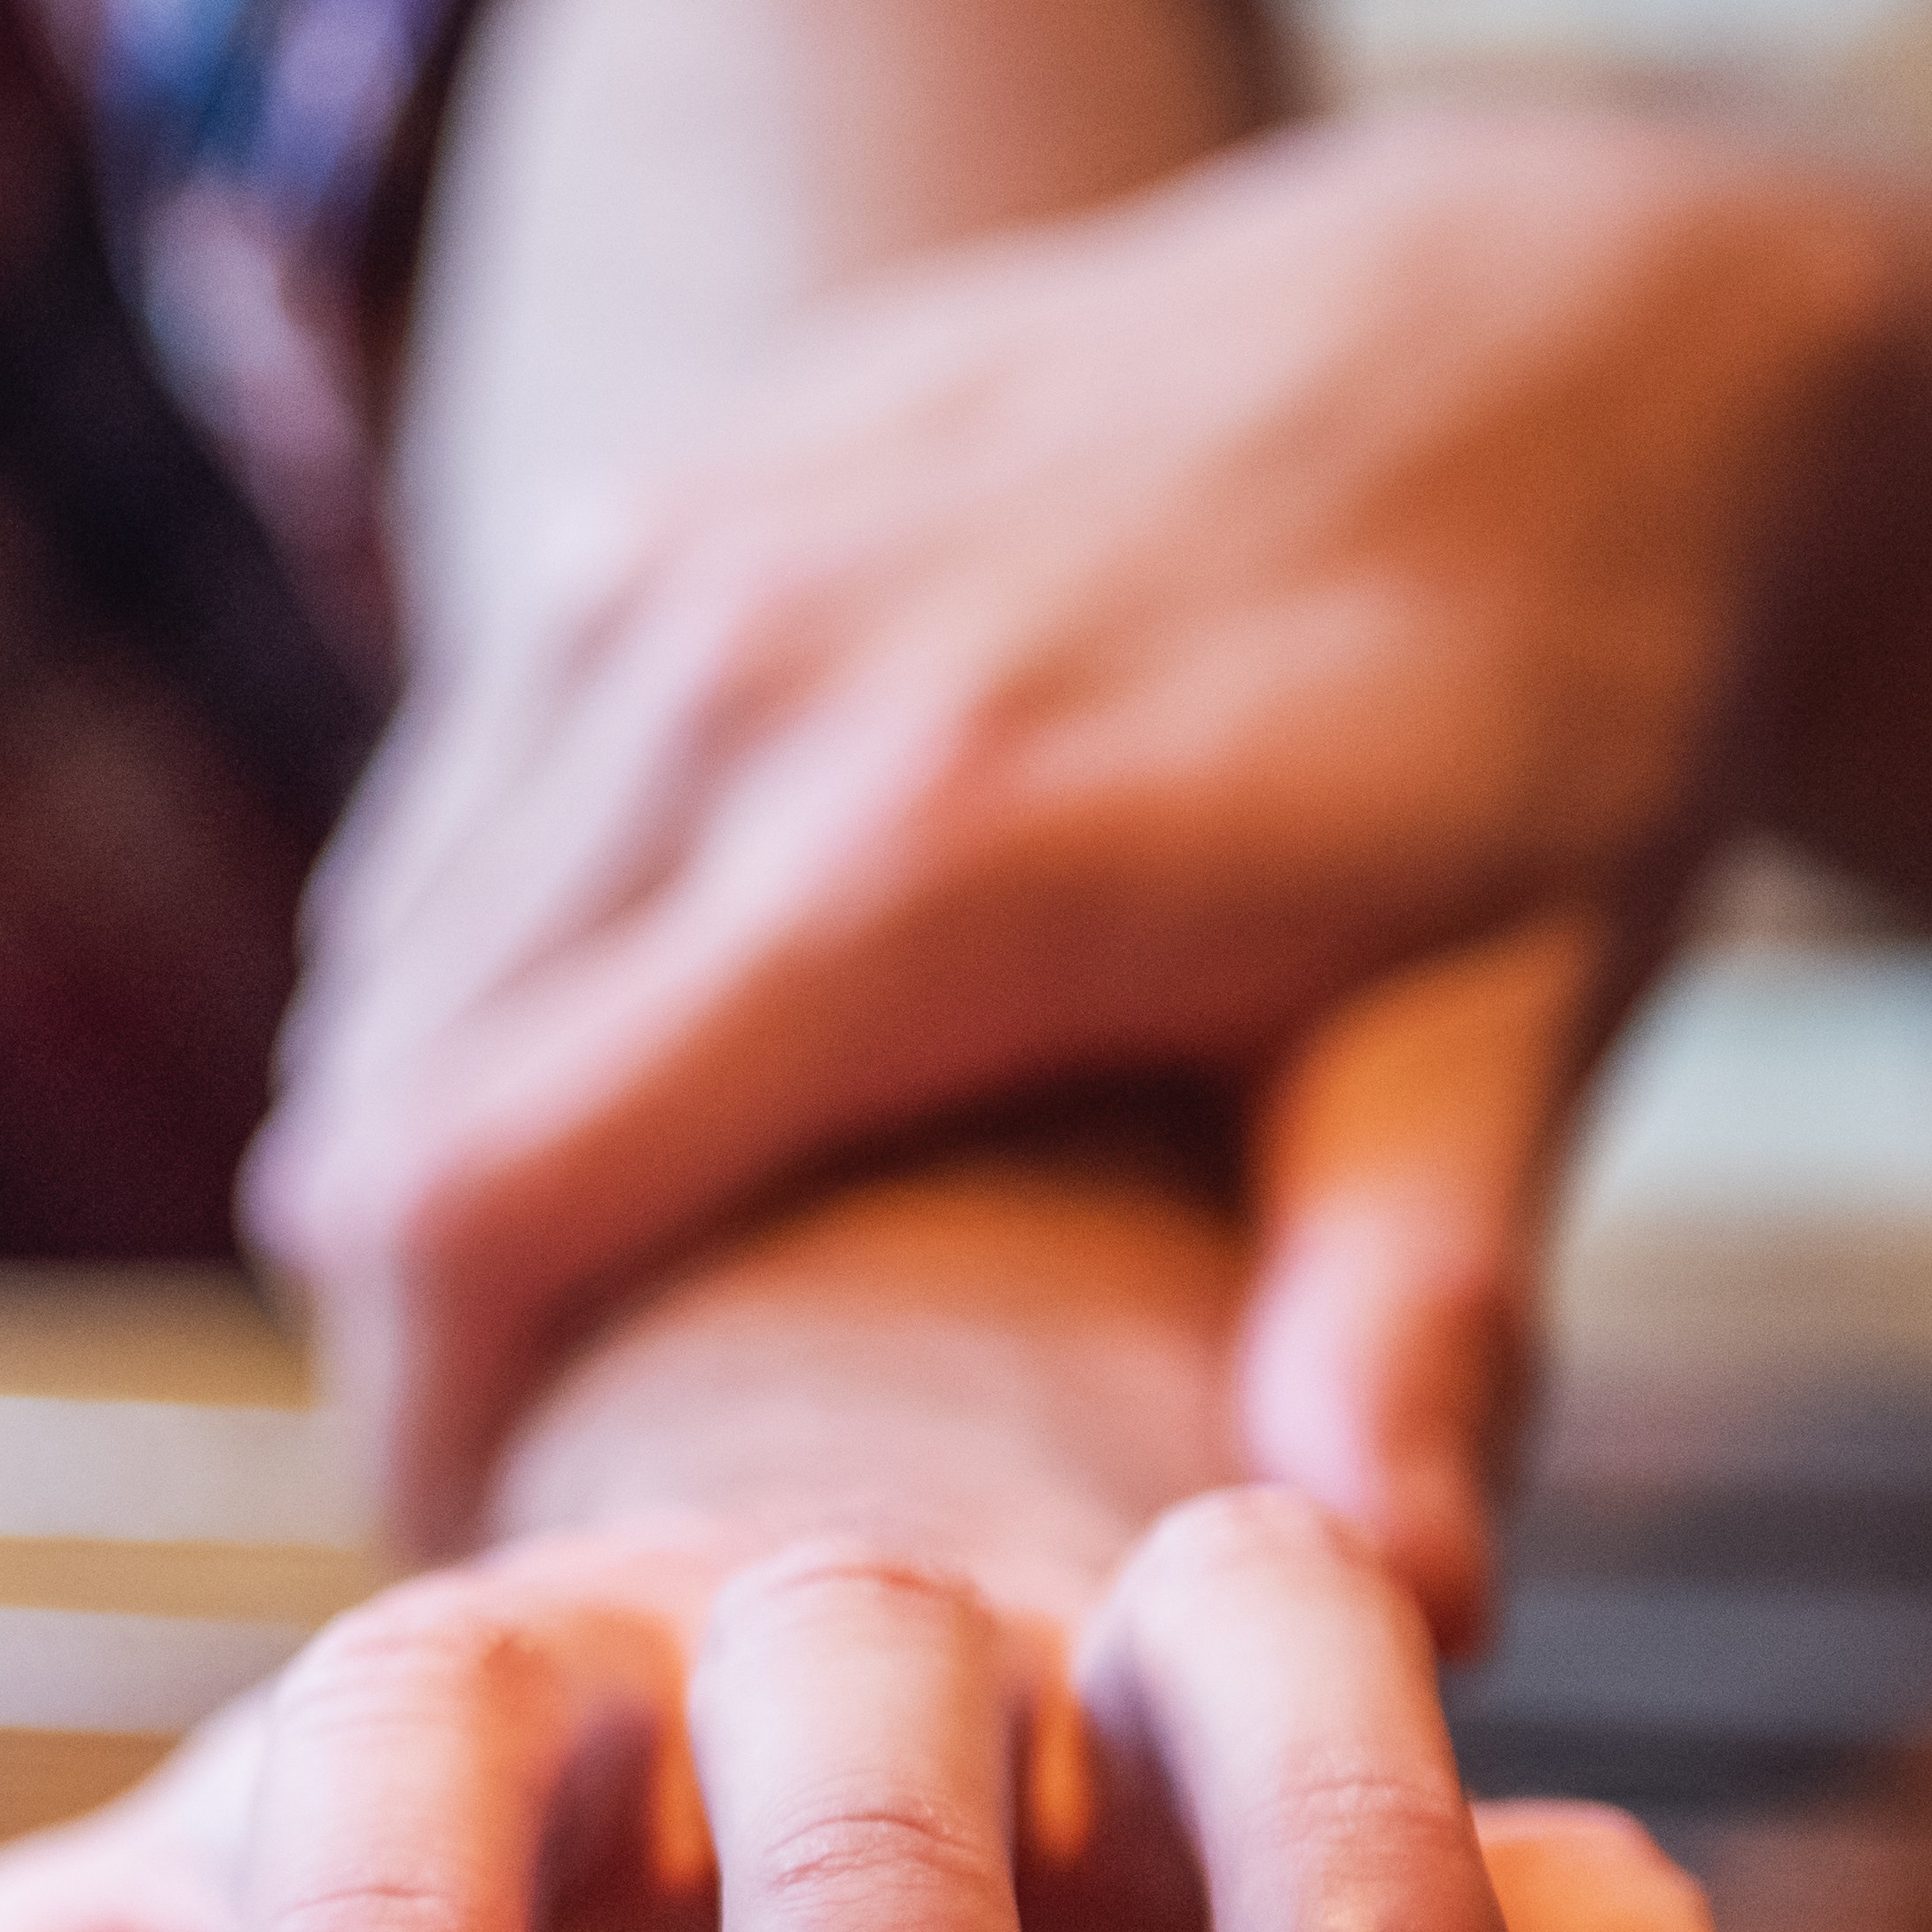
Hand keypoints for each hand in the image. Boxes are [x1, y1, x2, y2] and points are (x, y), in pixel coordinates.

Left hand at [0, 1170, 1789, 1931]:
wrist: (764, 1611)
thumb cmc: (424, 1861)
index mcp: (494, 1691)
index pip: (399, 1748)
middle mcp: (821, 1652)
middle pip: (842, 1691)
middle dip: (858, 1924)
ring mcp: (1127, 1704)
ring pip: (1262, 1671)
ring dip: (1331, 1887)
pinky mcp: (1382, 1830)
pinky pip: (1564, 1840)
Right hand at [261, 100, 1931, 1600]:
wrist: (1540, 323)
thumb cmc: (1545, 729)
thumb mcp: (1519, 1021)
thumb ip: (1412, 1308)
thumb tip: (1403, 1608)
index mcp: (921, 847)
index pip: (480, 1199)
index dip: (430, 1421)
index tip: (503, 1568)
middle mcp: (734, 673)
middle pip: (386, 1098)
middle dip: (409, 1330)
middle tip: (530, 1494)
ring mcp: (665, 556)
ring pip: (389, 955)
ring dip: (422, 1159)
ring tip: (560, 1324)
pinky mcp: (647, 496)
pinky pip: (454, 813)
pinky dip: (465, 990)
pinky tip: (601, 1102)